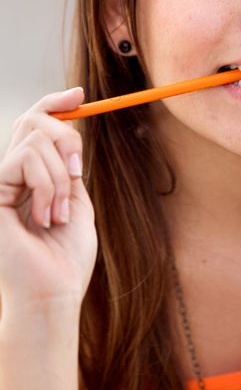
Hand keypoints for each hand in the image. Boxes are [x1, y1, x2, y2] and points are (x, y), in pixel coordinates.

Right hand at [0, 87, 97, 313]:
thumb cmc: (67, 258)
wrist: (54, 294)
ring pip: (34, 140)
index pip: (35, 126)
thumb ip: (68, 168)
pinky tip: (46, 216)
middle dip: (66, 136)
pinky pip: (25, 159)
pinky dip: (47, 185)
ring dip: (59, 176)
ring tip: (59, 214)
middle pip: (32, 121)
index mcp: (31, 178)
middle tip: (76, 171)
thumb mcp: (76, 203)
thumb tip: (70, 127)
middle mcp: (11, 177)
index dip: (55, 103)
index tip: (80, 95)